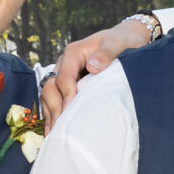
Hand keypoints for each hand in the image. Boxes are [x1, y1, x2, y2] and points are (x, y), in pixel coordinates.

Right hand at [38, 17, 155, 122]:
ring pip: (49, 94)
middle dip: (54, 108)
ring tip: (53, 134)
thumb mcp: (118, 44)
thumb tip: (93, 66)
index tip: (72, 115)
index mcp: (74, 52)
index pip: (64, 78)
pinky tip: (53, 129)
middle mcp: (64, 63)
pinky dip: (53, 112)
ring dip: (50, 113)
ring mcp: (64, 73)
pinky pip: (54, 98)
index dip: (67, 97)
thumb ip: (106, 53)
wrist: (125, 38)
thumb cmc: (123, 41)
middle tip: (60, 129)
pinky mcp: (67, 83)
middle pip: (51, 87)